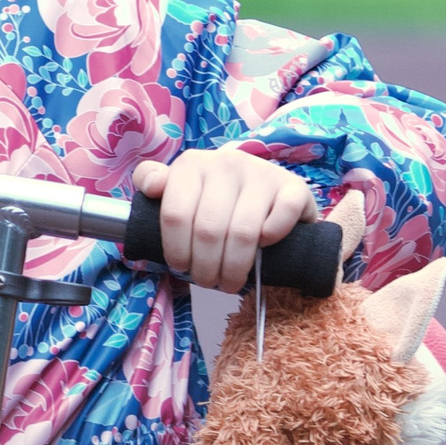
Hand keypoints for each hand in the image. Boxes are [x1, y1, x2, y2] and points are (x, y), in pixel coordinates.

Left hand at [132, 150, 317, 291]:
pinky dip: (273, 238)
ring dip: (234, 267)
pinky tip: (264, 248)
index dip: (175, 250)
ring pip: (244, 232)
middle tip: (207, 282)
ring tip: (229, 282)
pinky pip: (283, 216)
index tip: (180, 267)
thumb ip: (152, 180)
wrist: (267, 190)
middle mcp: (227, 162)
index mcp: (191, 163)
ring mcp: (262, 173)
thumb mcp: (178, 186)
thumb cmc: (212, 197)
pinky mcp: (294, 187)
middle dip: (205, 267)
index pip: (175, 215)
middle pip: (208, 230)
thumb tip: (152, 186)